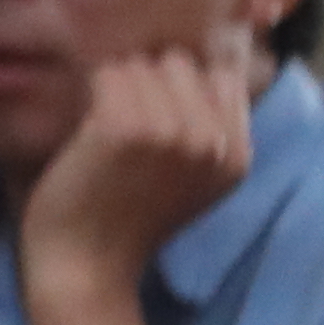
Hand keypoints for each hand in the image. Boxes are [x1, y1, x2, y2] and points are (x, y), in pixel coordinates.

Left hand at [18, 33, 261, 309]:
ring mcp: (171, 132)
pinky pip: (108, 74)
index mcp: (236, 154)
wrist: (87, 264)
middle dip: (148, 83)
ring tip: (107, 132)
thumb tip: (211, 60)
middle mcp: (211, 141)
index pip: (220, 76)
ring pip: (141, 64)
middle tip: (125, 124)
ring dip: (116, 88)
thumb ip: (209, 129)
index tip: (156, 113)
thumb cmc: (129, 217)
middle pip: (179, 62)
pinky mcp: (125, 128)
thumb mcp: (192, 178)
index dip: (182, 87)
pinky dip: (92, 94)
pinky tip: (89, 132)